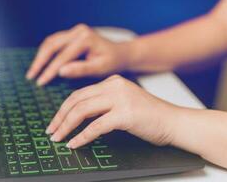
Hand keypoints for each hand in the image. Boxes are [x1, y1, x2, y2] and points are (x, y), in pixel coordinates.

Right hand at [26, 24, 134, 85]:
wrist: (120, 54)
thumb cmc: (112, 63)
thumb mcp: (99, 69)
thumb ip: (81, 69)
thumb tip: (60, 71)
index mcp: (86, 39)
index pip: (63, 56)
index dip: (50, 70)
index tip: (40, 83)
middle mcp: (78, 31)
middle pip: (52, 45)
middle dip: (40, 61)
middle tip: (31, 77)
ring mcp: (74, 31)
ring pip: (50, 42)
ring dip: (40, 56)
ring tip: (33, 72)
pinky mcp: (72, 34)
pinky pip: (54, 42)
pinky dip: (45, 53)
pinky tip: (40, 64)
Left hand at [46, 75, 176, 148]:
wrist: (175, 122)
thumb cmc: (150, 117)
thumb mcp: (123, 103)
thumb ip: (103, 104)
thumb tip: (78, 117)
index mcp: (112, 82)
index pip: (79, 93)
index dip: (64, 108)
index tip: (55, 122)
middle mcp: (114, 86)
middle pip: (77, 100)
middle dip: (60, 117)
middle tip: (51, 131)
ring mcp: (120, 99)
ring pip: (82, 111)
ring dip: (66, 126)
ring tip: (58, 138)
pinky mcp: (125, 114)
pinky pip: (95, 126)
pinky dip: (81, 137)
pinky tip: (74, 144)